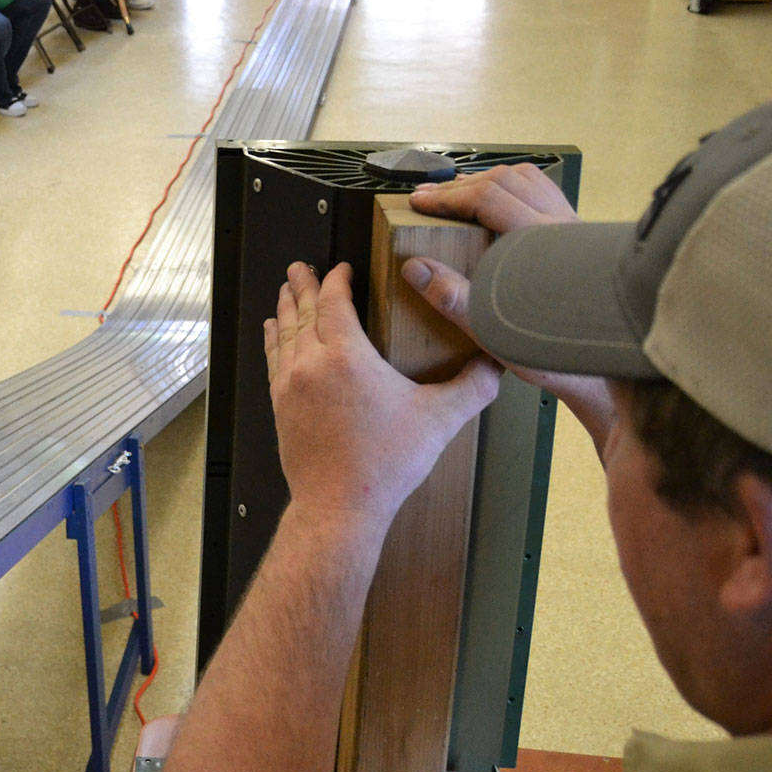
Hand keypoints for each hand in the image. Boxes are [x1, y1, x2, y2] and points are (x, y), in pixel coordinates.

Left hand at [265, 262, 499, 527]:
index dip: (337, 280)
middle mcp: (310, 362)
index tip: (343, 268)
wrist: (339, 506)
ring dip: (285, 308)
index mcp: (345, 355)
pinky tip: (273, 332)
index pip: (333, 301)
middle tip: (298, 264)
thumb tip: (498, 364)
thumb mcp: (439, 420)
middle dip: (302, 284)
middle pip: (301, 310)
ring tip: (285, 290)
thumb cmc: (386, 463)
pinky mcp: (280, 406)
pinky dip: (274, 339)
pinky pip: (274, 359)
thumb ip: (472, 387)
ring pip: (284, 333)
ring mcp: (289, 385)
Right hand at [405, 166, 616, 445]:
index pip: (487, 196)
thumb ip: (454, 299)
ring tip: (463, 193)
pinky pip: (548, 195)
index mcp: (541, 243)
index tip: (420, 201)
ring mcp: (576, 231)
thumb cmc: (562, 360)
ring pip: (530, 181)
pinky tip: (504, 205)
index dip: (446, 196)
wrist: (610, 377)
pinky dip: (517, 189)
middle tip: (432, 197)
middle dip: (462, 185)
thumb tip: (417, 269)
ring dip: (491, 181)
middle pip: (506, 180)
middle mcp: (563, 228)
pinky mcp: (581, 241)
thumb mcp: (496, 333)